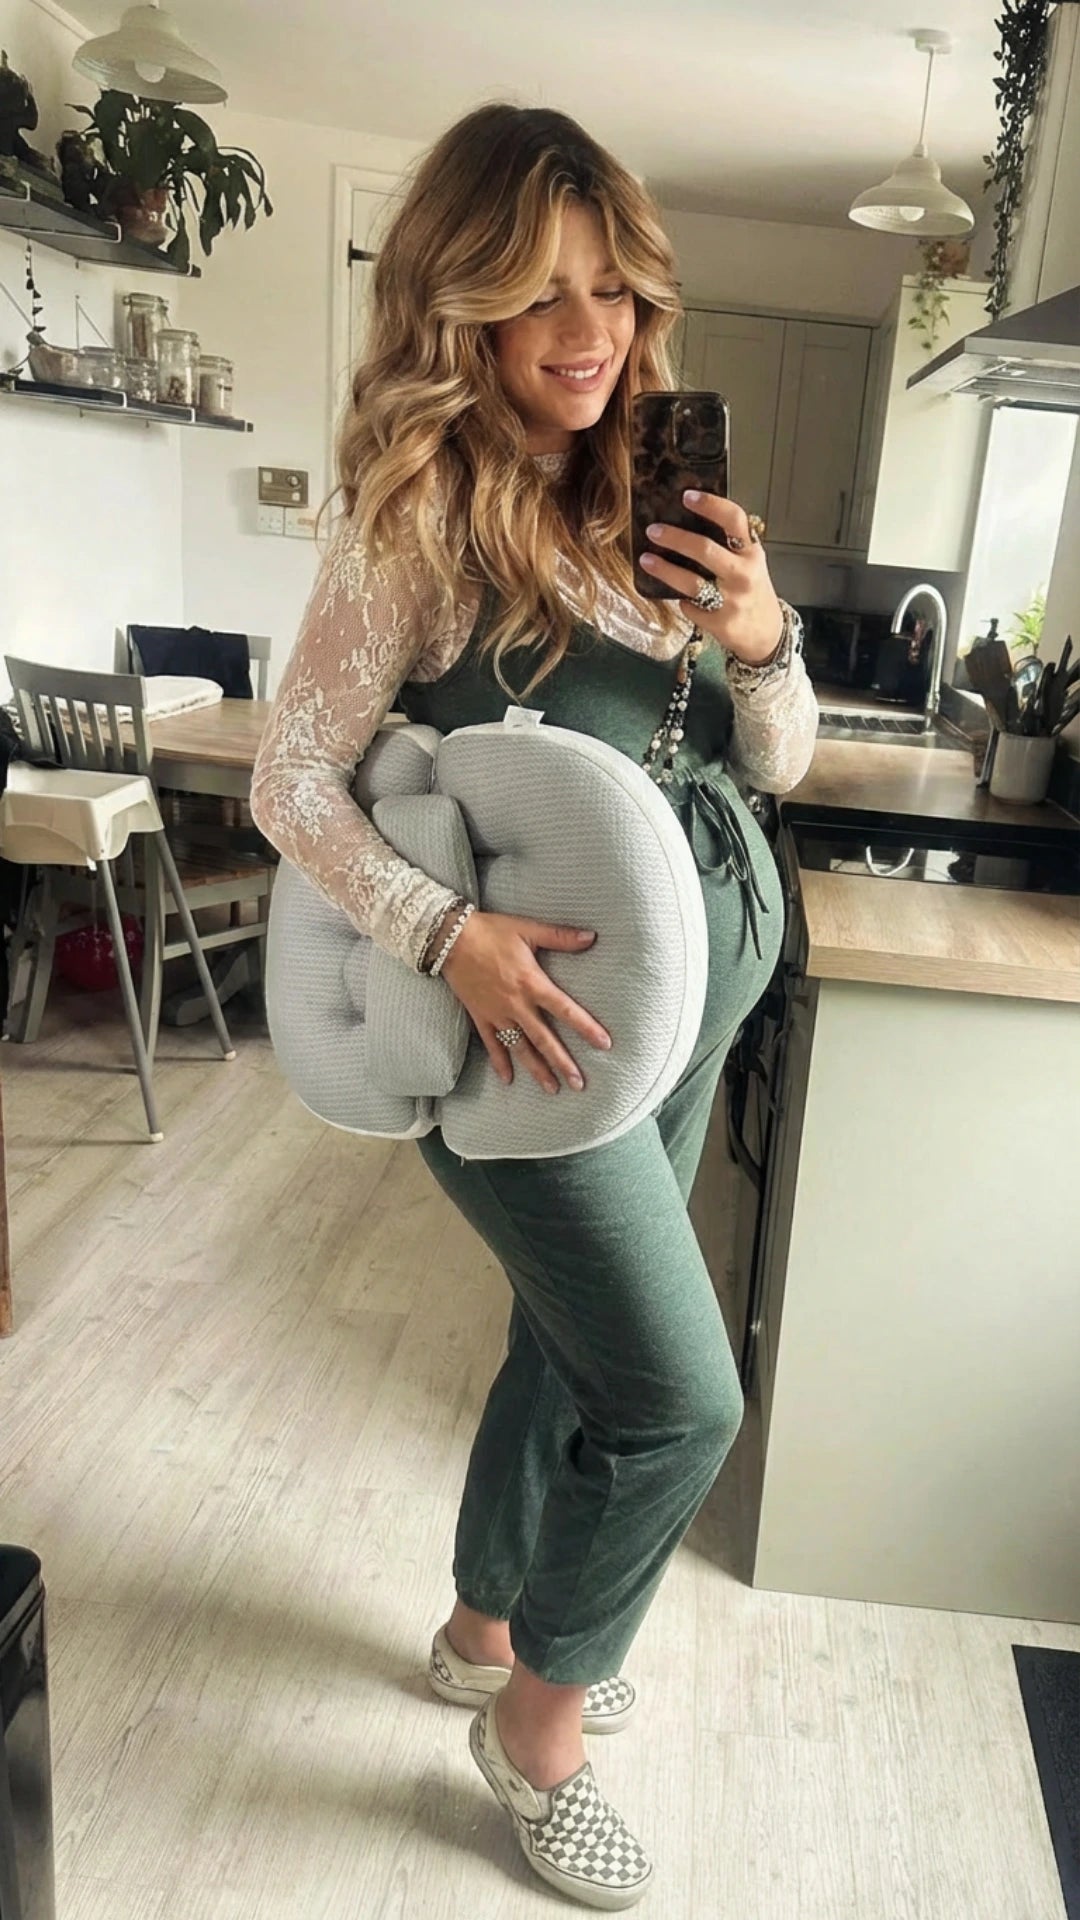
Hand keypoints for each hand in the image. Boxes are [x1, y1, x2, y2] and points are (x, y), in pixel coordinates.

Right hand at [440, 911, 611, 1093]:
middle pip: (544, 1039)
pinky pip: (491, 1045)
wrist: (449, 938)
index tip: (604, 1044)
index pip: (565, 1010)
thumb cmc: (491, 931)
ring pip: (520, 1048)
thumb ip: (560, 937)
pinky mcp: (480, 1016)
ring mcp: (497, 1014)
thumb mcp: (528, 929)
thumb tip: (590, 937)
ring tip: (552, 1089)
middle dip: (562, 1063)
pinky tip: (508, 1080)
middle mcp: (516, 1004)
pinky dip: (499, 1063)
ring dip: (537, 1070)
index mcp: (532, 983)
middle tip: (579, 1084)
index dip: (586, 1027)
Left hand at [639, 490, 783, 666]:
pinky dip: (680, 599)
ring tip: (646, 560)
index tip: (687, 496)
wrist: (766, 633)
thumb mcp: (749, 562)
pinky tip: (675, 594)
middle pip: (705, 549)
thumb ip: (728, 544)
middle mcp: (743, 574)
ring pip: (691, 582)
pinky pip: (689, 606)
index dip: (710, 505)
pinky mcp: (719, 623)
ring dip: (664, 569)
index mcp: (751, 552)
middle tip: (653, 530)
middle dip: (675, 538)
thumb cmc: (752, 590)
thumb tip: (686, 521)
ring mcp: (731, 600)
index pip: (734, 520)